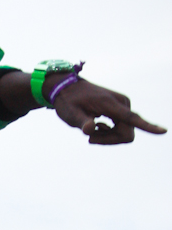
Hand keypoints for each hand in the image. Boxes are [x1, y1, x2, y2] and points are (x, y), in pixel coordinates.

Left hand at [45, 75, 166, 144]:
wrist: (67, 88)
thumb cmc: (68, 101)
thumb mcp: (70, 114)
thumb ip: (80, 122)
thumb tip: (89, 130)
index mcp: (110, 104)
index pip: (132, 119)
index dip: (148, 127)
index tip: (164, 131)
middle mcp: (122, 104)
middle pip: (126, 134)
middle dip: (109, 140)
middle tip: (89, 138)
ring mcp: (123, 106)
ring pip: (125, 133)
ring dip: (108, 137)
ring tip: (90, 130)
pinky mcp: (122, 109)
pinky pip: (123, 128)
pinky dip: (109, 132)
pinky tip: (97, 125)